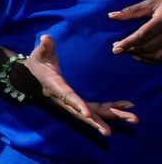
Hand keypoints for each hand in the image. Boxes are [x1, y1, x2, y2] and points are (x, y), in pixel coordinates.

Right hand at [21, 34, 135, 134]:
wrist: (30, 78)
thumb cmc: (37, 64)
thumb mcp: (39, 54)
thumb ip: (44, 46)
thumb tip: (46, 38)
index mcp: (55, 86)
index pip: (67, 97)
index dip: (78, 105)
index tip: (89, 115)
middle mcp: (65, 99)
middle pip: (85, 113)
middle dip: (102, 120)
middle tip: (120, 125)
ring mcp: (72, 103)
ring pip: (94, 113)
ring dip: (114, 116)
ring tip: (134, 118)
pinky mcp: (78, 103)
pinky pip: (96, 108)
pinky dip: (111, 108)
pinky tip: (127, 106)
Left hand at [109, 0, 161, 61]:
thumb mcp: (151, 4)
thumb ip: (132, 11)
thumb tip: (111, 15)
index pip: (143, 34)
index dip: (128, 42)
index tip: (115, 48)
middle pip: (148, 46)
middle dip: (130, 49)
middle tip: (117, 48)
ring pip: (156, 55)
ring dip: (140, 56)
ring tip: (127, 51)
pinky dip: (150, 59)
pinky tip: (140, 55)